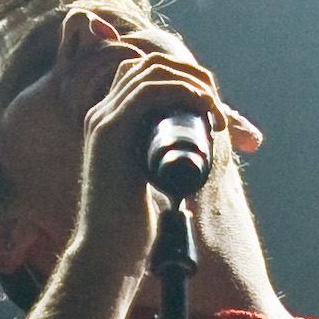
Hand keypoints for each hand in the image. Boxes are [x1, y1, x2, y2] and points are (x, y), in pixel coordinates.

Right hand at [72, 21, 229, 280]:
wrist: (109, 252)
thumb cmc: (132, 227)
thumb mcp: (150, 186)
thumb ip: (161, 169)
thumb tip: (192, 164)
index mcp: (110, 125)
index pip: (144, 76)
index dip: (181, 79)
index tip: (210, 107)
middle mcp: (102, 116)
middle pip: (149, 65)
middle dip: (191, 74)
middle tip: (217, 105)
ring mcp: (103, 121)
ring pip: (152, 72)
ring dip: (192, 82)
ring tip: (215, 110)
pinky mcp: (110, 132)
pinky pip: (150, 91)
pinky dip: (183, 91)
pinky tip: (203, 107)